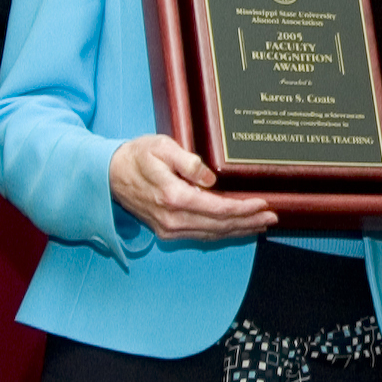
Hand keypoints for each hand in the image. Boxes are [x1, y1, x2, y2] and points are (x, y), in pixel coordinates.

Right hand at [109, 134, 275, 239]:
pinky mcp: (167, 231)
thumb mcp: (161, 147)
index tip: (263, 203)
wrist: (109, 175)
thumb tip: (209, 178)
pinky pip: (202, 235)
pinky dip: (223, 233)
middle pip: (220, 225)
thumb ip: (187, 161)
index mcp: (173, 197)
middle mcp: (172, 219)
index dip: (243, 208)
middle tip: (273, 216)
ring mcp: (169, 228)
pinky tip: (237, 228)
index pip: (218, 208)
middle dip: (249, 222)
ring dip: (239, 230)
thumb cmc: (136, 156)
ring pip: (212, 234)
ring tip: (262, 224)